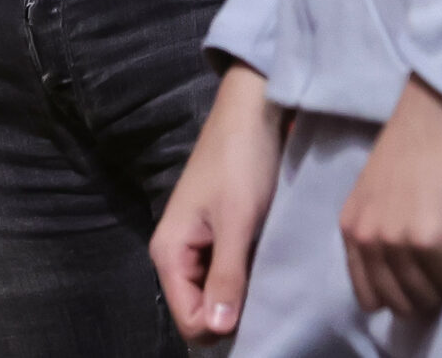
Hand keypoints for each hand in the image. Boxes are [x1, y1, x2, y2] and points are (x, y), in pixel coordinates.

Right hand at [154, 63, 284, 343]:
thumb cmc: (241, 162)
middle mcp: (177, 254)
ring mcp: (197, 244)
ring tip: (271, 276)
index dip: (221, 326)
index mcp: (169, 253)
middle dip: (233, 311)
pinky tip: (268, 263)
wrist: (253, 111)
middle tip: (269, 292)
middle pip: (201, 311)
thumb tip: (218, 330)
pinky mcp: (217, 235)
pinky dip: (247, 275)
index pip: (190, 321)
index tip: (258, 312)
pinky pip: (228, 274)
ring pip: (217, 294)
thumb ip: (226, 277)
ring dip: (243, 293)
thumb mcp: (237, 222)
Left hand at [338, 77, 441, 320]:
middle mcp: (366, 238)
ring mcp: (396, 240)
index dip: (405, 289)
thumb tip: (407, 284)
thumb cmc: (421, 143)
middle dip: (434, 284)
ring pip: (433, 297)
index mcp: (350, 228)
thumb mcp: (382, 196)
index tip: (427, 260)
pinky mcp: (431, 240)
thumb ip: (383, 237)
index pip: (370, 298)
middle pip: (403, 304)